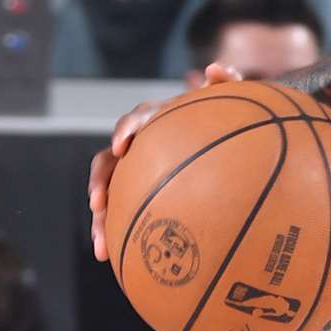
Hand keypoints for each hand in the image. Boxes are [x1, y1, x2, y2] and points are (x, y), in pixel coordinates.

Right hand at [89, 61, 241, 257]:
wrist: (231, 150)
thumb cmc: (228, 124)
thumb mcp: (231, 105)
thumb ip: (226, 85)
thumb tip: (214, 68)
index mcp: (157, 122)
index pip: (135, 120)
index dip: (126, 130)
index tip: (124, 145)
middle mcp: (140, 149)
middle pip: (109, 161)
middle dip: (100, 182)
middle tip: (98, 202)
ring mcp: (137, 175)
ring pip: (110, 195)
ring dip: (101, 219)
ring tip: (102, 245)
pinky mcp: (140, 199)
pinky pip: (125, 218)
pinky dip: (117, 237)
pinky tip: (116, 261)